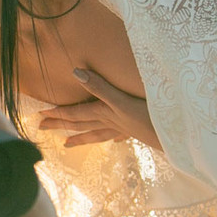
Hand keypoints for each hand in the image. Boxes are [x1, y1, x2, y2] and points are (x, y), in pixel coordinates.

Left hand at [36, 68, 160, 149]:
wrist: (178, 137)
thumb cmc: (150, 117)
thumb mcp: (123, 100)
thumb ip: (100, 87)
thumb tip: (75, 72)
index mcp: (106, 114)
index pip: (76, 114)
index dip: (57, 113)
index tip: (39, 115)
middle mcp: (112, 123)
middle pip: (81, 124)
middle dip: (61, 126)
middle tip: (41, 129)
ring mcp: (125, 129)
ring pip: (97, 133)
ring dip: (82, 137)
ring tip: (68, 144)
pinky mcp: (139, 131)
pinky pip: (119, 135)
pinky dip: (113, 137)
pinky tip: (114, 140)